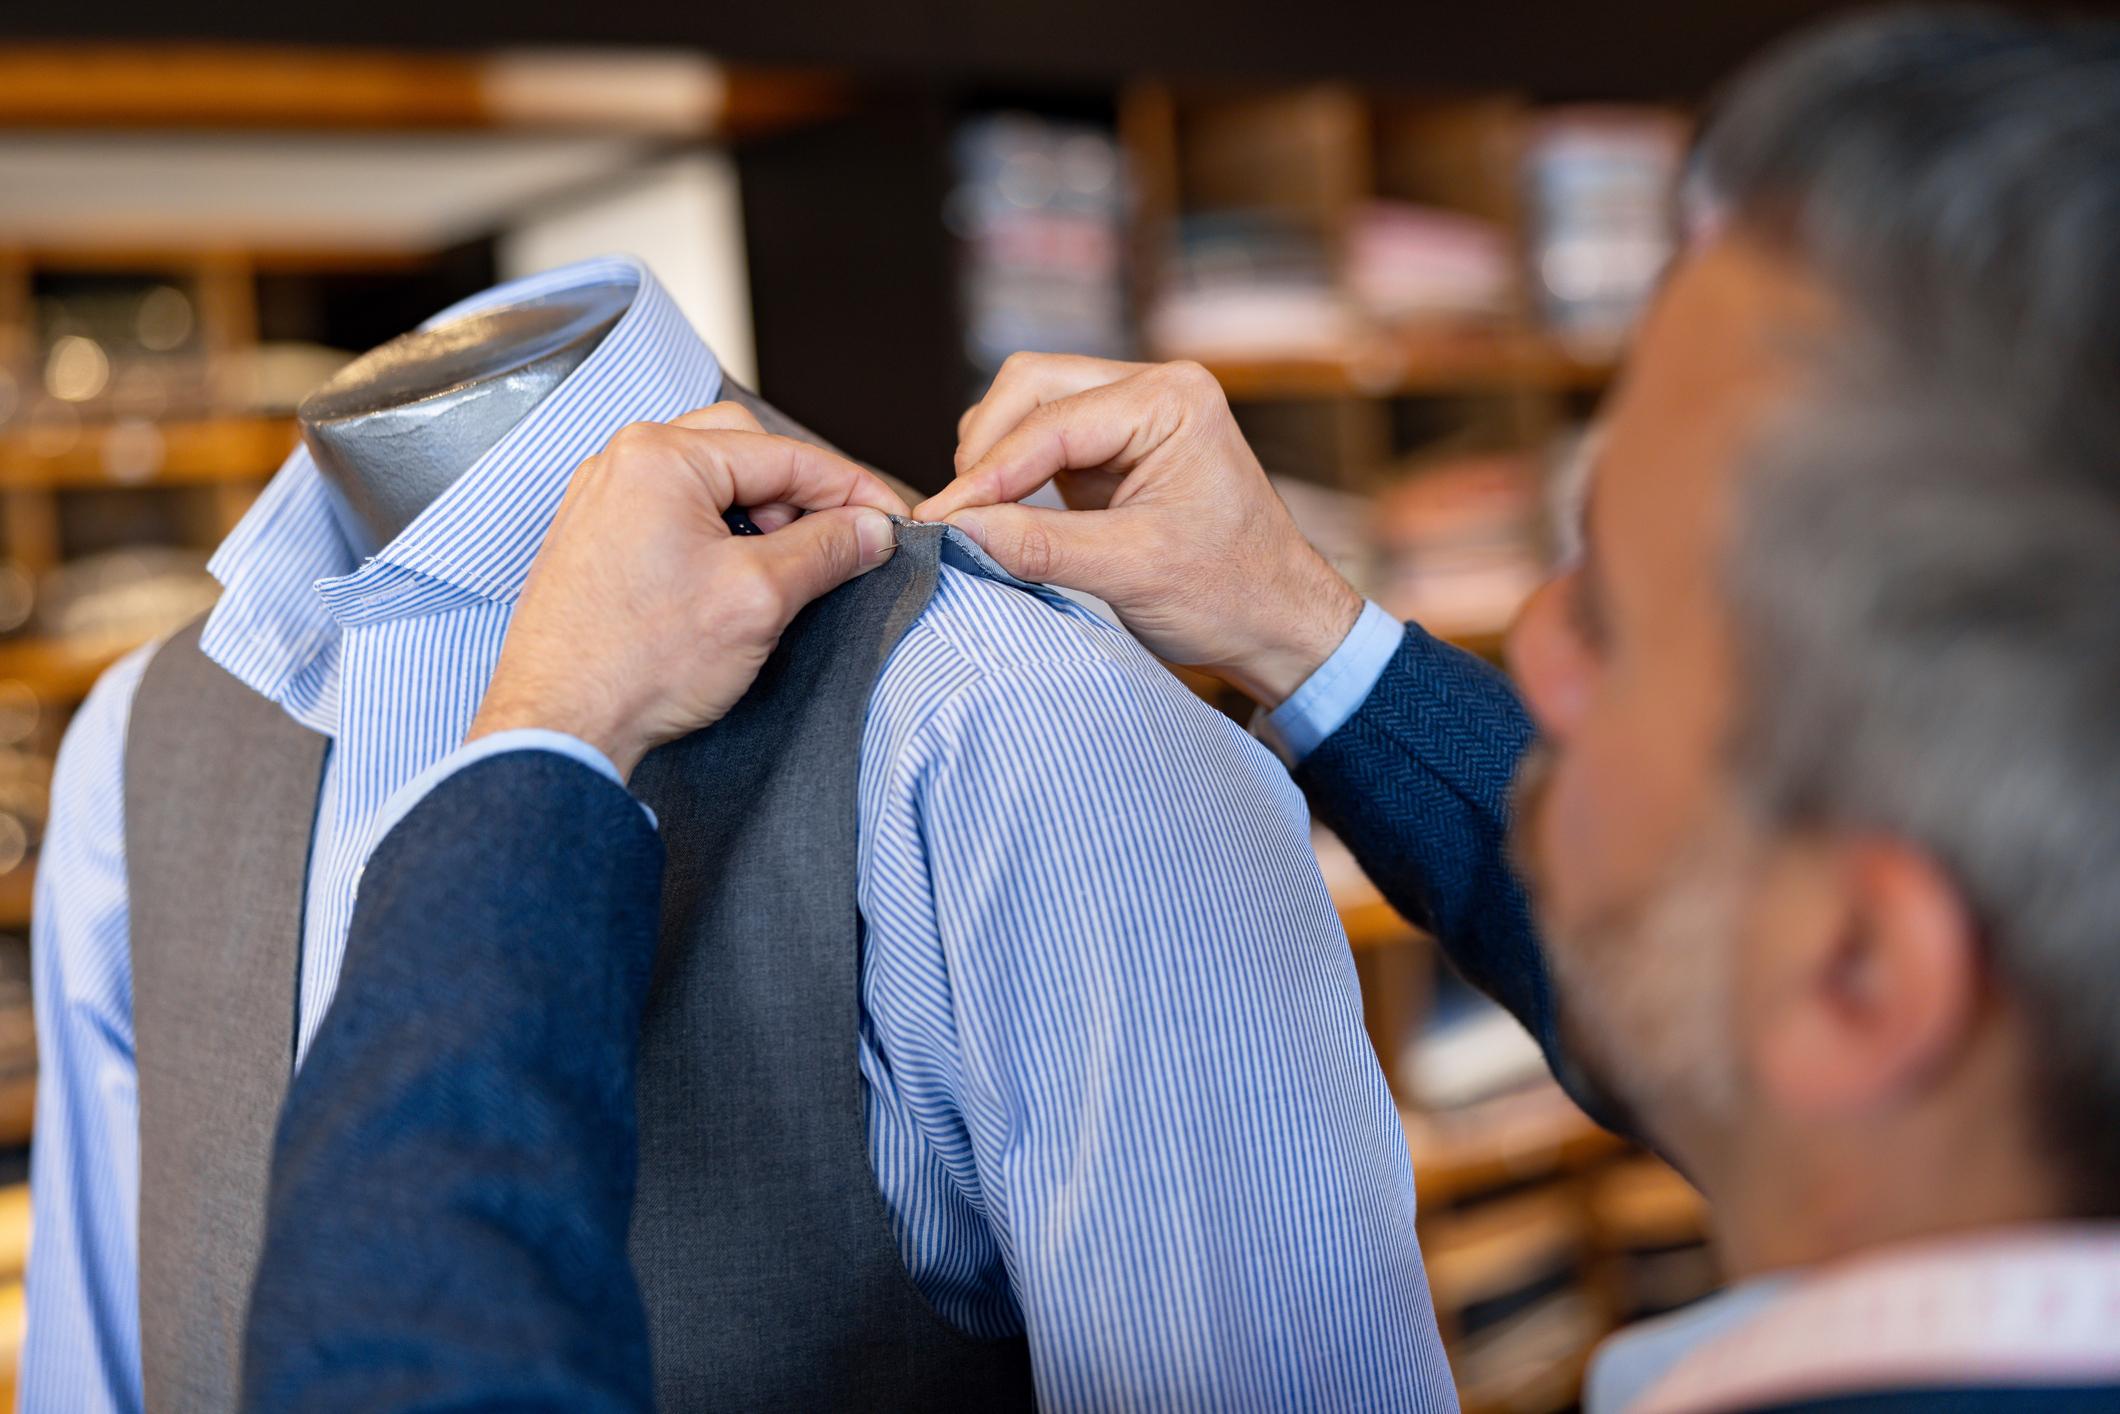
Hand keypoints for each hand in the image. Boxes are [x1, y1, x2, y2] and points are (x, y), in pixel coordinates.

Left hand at [469, 402, 904, 778]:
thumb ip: (827, 549)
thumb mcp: (759, 598)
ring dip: (757, 519)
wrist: (559, 725)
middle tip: (833, 548)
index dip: (850, 488)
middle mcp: (623, 463)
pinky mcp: (596, 539)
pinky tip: (732, 585)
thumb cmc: (636, 664)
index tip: (888, 520)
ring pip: (711, 484)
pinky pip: (674, 513)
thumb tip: (871, 527)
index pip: (785, 454)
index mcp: (661, 457)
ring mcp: (603, 499)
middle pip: (746, 453)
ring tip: (778, 576)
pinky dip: (716, 536)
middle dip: (798, 498)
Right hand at [914, 353, 1361, 707]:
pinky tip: (1000, 519)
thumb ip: (1041, 545)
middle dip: (986, 452)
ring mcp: (1132, 416)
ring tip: (975, 521)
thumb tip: (958, 530)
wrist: (1280, 625)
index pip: (1051, 421)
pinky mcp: (1115, 450)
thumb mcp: (1133, 573)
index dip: (987, 473)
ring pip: (1027, 409)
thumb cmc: (1233, 595)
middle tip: (953, 518)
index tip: (939, 521)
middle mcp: (1152, 390)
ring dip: (994, 460)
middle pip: (1029, 388)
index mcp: (1172, 399)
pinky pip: (1041, 443)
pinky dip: (1011, 476)